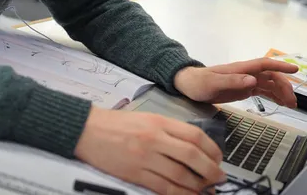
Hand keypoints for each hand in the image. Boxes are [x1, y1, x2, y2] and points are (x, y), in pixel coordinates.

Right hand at [74, 107, 224, 194]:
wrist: (87, 130)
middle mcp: (154, 139)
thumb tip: (195, 148)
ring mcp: (144, 158)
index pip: (195, 136)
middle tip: (219, 178)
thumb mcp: (147, 118)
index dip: (212, 150)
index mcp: (159, 122)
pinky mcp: (135, 175)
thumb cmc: (116, 124)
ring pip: (180, 176)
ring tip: (206, 189)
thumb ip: (170, 130)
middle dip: (210, 170)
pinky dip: (180, 194)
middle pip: (192, 156)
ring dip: (198, 186)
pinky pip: (164, 188)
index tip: (219, 159)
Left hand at [173, 58, 299, 107]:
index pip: (265, 65)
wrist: (188, 85)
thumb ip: (232, 81)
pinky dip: (273, 97)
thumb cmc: (199, 83)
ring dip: (281, 93)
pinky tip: (281, 103)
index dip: (280, 67)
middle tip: (292, 102)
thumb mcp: (213, 83)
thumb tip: (252, 80)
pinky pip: (262, 92)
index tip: (295, 70)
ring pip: (269, 85)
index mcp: (241, 69)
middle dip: (284, 87)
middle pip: (270, 77)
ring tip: (292, 105)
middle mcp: (246, 73)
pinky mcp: (243, 90)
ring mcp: (245, 81)